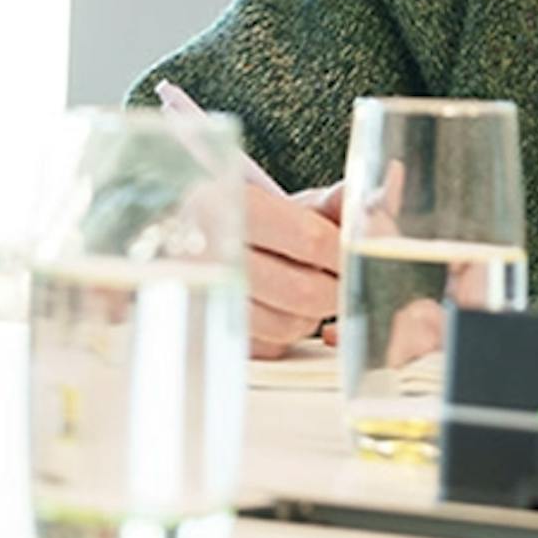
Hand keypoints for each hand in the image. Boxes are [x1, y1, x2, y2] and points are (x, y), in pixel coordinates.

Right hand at [152, 82, 340, 355]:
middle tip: (334, 275)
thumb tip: (383, 193)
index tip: (346, 248)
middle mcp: (204, 251)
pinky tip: (272, 304)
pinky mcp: (200, 328)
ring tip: (299, 285)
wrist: (154, 226)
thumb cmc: (224, 206)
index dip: (340, 249)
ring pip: (289, 327)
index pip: (308, 238)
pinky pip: (266, 346)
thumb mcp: (271, 191)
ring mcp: (200, 296)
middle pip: (305, 293)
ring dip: (309, 312)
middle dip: (332, 287)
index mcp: (221, 202)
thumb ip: (329, 199)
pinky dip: (282, 331)